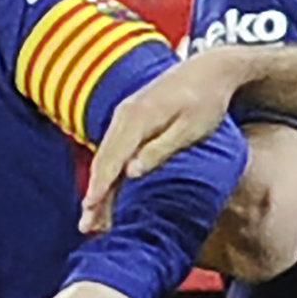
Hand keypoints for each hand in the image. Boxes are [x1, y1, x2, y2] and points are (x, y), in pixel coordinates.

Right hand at [80, 51, 242, 233]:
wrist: (209, 70)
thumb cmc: (205, 101)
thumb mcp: (189, 129)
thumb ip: (159, 150)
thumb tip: (131, 173)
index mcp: (137, 117)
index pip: (111, 159)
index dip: (99, 188)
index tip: (90, 211)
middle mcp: (124, 115)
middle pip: (103, 161)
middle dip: (94, 195)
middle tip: (87, 227)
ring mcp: (125, 117)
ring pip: (106, 157)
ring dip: (99, 188)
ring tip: (93, 220)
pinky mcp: (130, 121)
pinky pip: (114, 150)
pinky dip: (109, 174)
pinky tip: (107, 194)